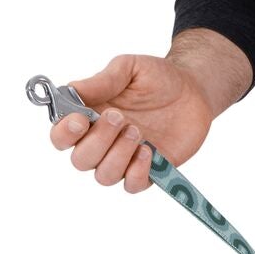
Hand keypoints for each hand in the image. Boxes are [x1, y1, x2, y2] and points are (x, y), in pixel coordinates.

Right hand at [47, 54, 213, 191]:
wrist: (193, 88)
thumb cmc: (156, 77)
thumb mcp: (129, 68)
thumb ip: (101, 80)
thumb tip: (71, 90)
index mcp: (89, 118)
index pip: (61, 137)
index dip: (64, 133)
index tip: (79, 120)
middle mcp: (102, 142)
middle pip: (80, 160)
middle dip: (97, 141)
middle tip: (119, 117)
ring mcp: (124, 158)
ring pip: (103, 176)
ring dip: (117, 155)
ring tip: (137, 131)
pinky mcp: (149, 170)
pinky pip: (132, 185)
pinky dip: (136, 173)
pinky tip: (148, 151)